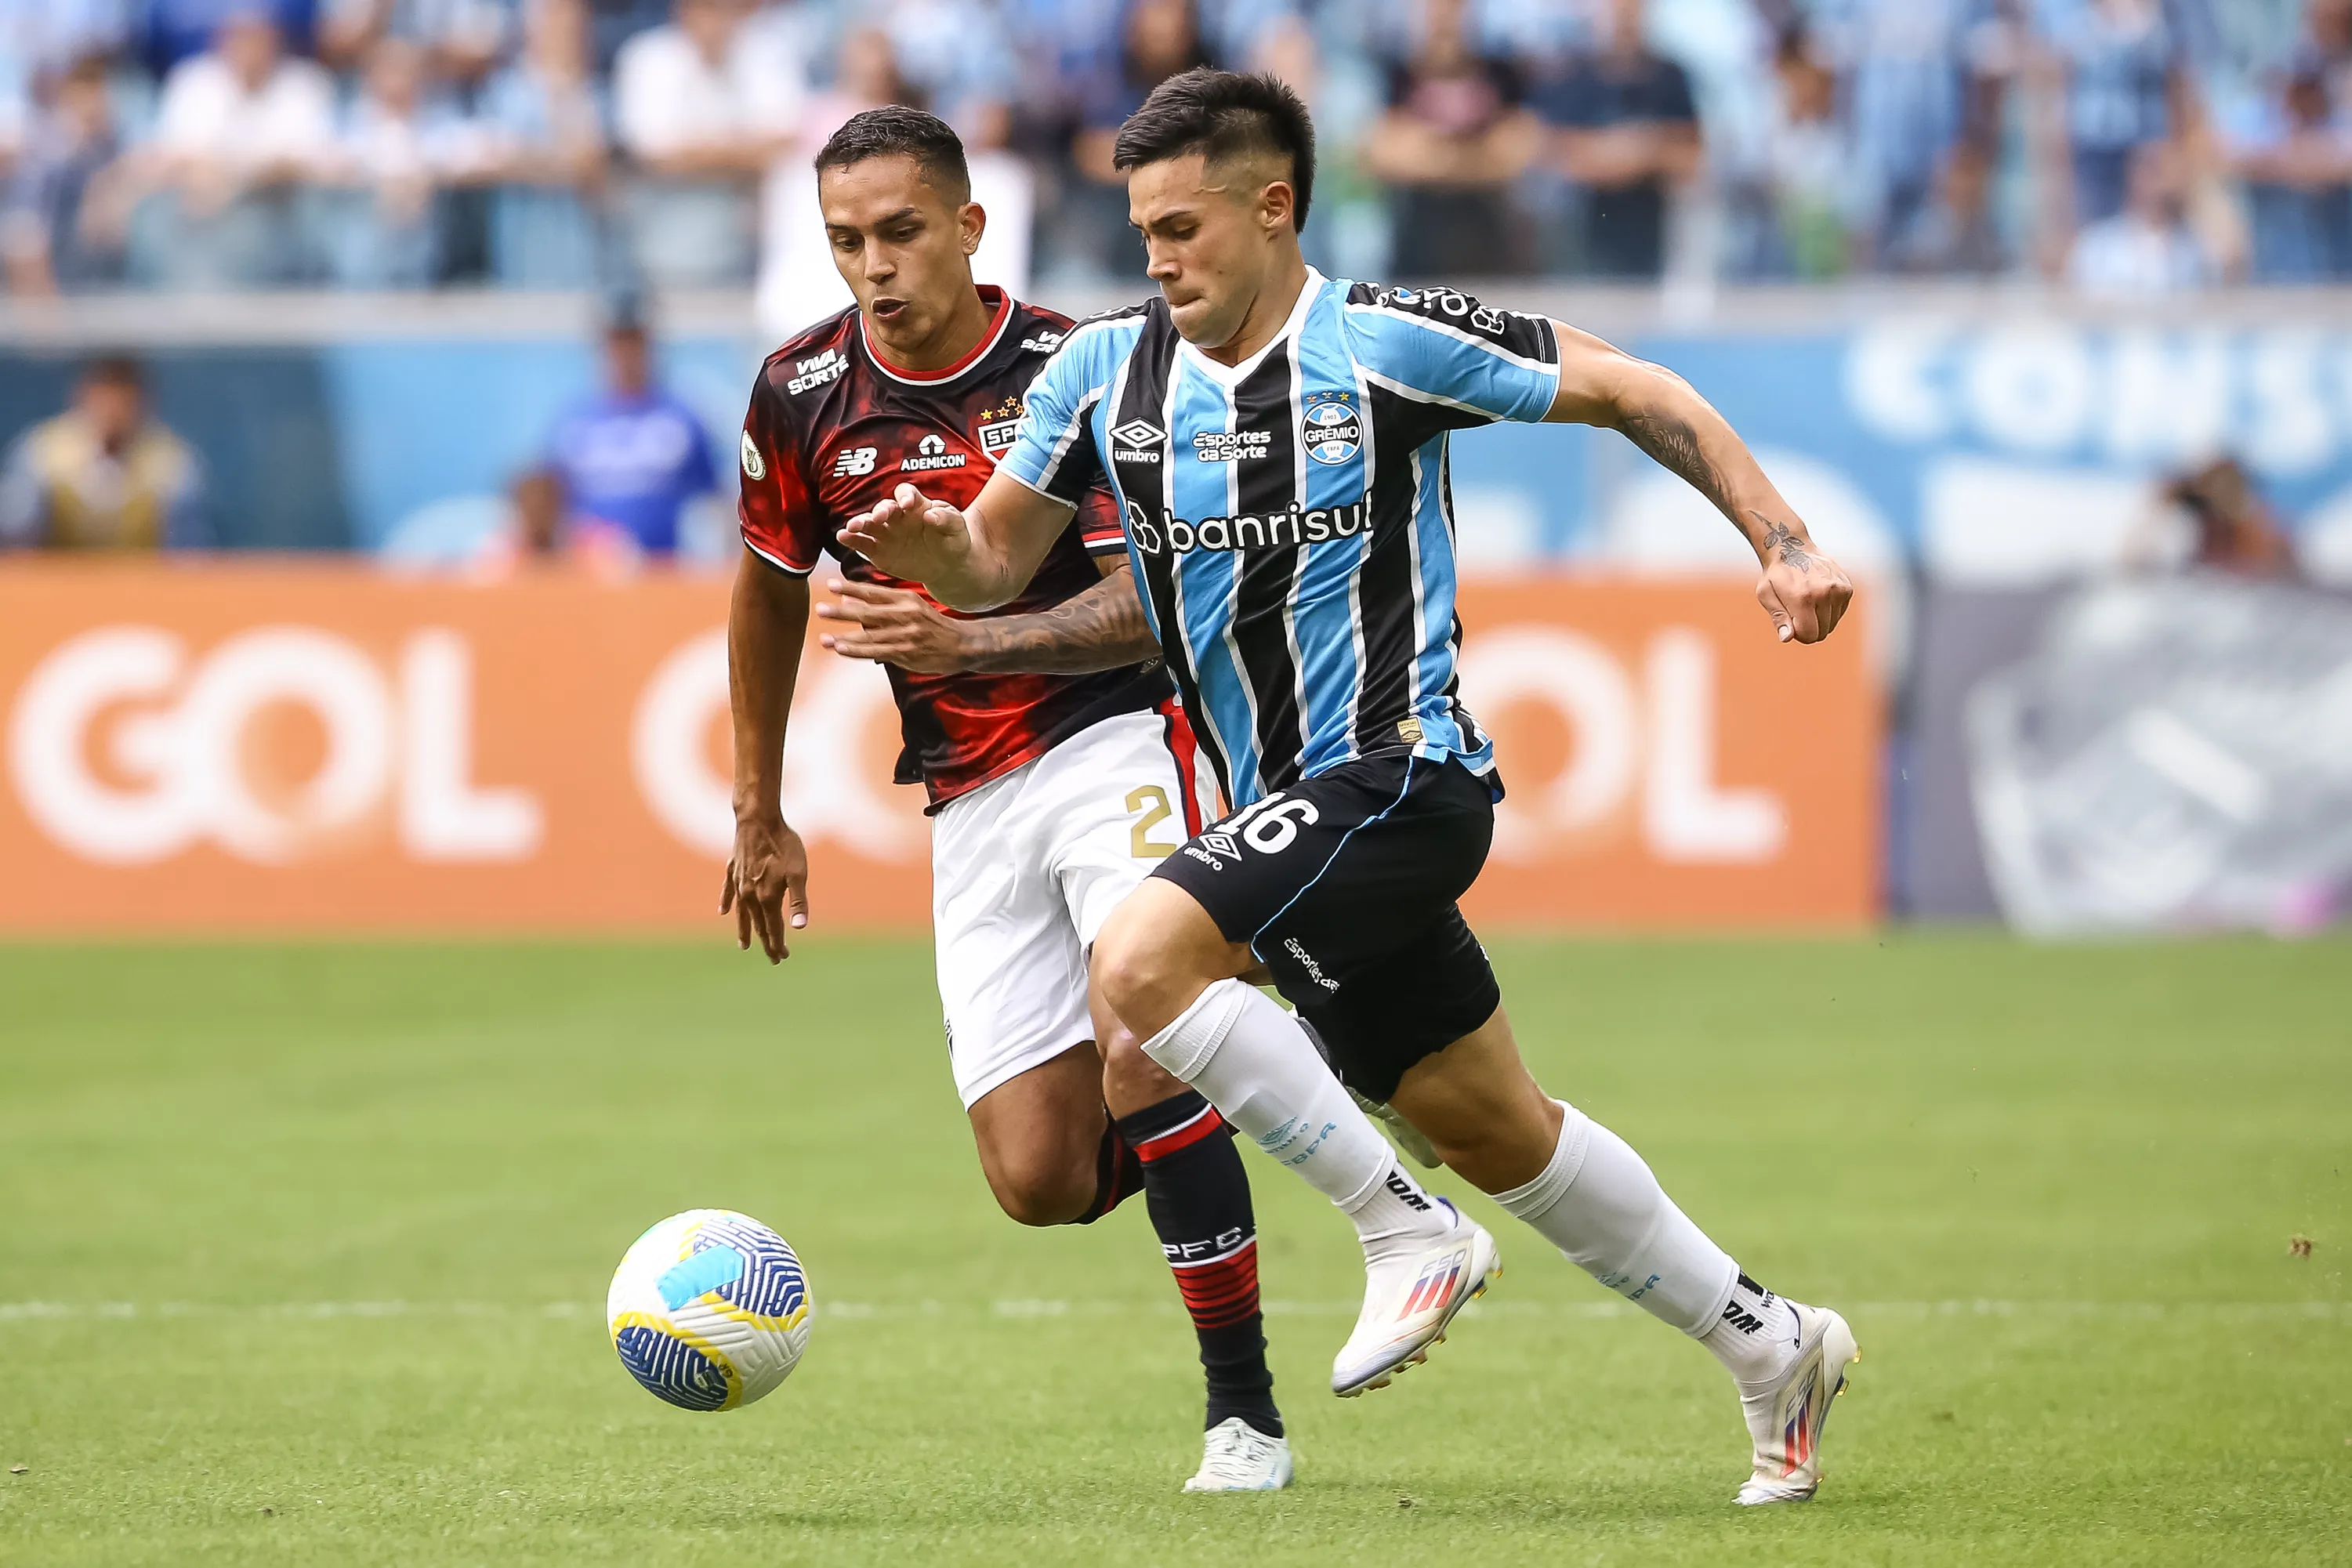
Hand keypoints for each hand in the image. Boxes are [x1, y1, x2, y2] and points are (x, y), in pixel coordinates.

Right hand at [719, 812, 809, 963]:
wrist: (758, 819)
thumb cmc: (783, 845)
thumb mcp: (798, 874)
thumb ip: (798, 902)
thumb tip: (800, 927)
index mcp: (766, 897)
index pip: (772, 929)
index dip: (777, 944)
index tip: (782, 958)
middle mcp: (749, 895)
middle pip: (757, 925)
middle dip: (766, 942)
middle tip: (773, 957)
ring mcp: (738, 883)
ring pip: (741, 913)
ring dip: (743, 930)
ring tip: (744, 946)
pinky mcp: (732, 870)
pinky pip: (727, 892)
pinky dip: (727, 903)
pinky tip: (724, 912)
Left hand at [814, 577, 976, 672]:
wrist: (962, 644)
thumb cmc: (932, 625)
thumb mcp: (912, 606)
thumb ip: (883, 605)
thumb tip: (850, 601)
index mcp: (906, 599)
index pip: (874, 592)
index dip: (851, 589)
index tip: (831, 585)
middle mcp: (905, 615)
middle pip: (867, 613)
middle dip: (842, 612)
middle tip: (820, 609)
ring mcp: (906, 635)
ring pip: (869, 636)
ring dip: (844, 638)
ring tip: (823, 638)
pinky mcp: (906, 653)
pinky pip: (876, 652)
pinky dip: (857, 651)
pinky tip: (841, 649)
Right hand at [837, 482, 972, 587]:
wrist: (948, 565)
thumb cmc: (953, 540)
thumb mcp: (957, 529)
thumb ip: (947, 519)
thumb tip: (931, 515)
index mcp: (916, 505)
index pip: (906, 493)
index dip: (904, 496)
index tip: (906, 504)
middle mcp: (897, 516)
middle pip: (884, 508)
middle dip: (880, 511)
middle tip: (878, 517)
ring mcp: (886, 533)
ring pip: (868, 524)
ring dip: (859, 523)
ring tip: (851, 527)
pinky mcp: (878, 551)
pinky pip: (863, 544)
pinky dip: (851, 540)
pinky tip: (843, 537)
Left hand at [1752, 518, 1853, 644]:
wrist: (1792, 547)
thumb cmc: (1775, 574)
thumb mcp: (1766, 595)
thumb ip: (1778, 618)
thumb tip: (1787, 638)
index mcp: (1803, 597)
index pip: (1809, 635)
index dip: (1799, 635)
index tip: (1791, 623)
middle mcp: (1824, 593)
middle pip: (1822, 632)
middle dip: (1809, 628)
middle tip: (1797, 612)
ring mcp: (1839, 589)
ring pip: (1832, 624)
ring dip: (1819, 619)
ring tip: (1807, 601)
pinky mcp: (1847, 587)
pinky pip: (1839, 613)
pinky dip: (1829, 610)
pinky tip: (1818, 595)